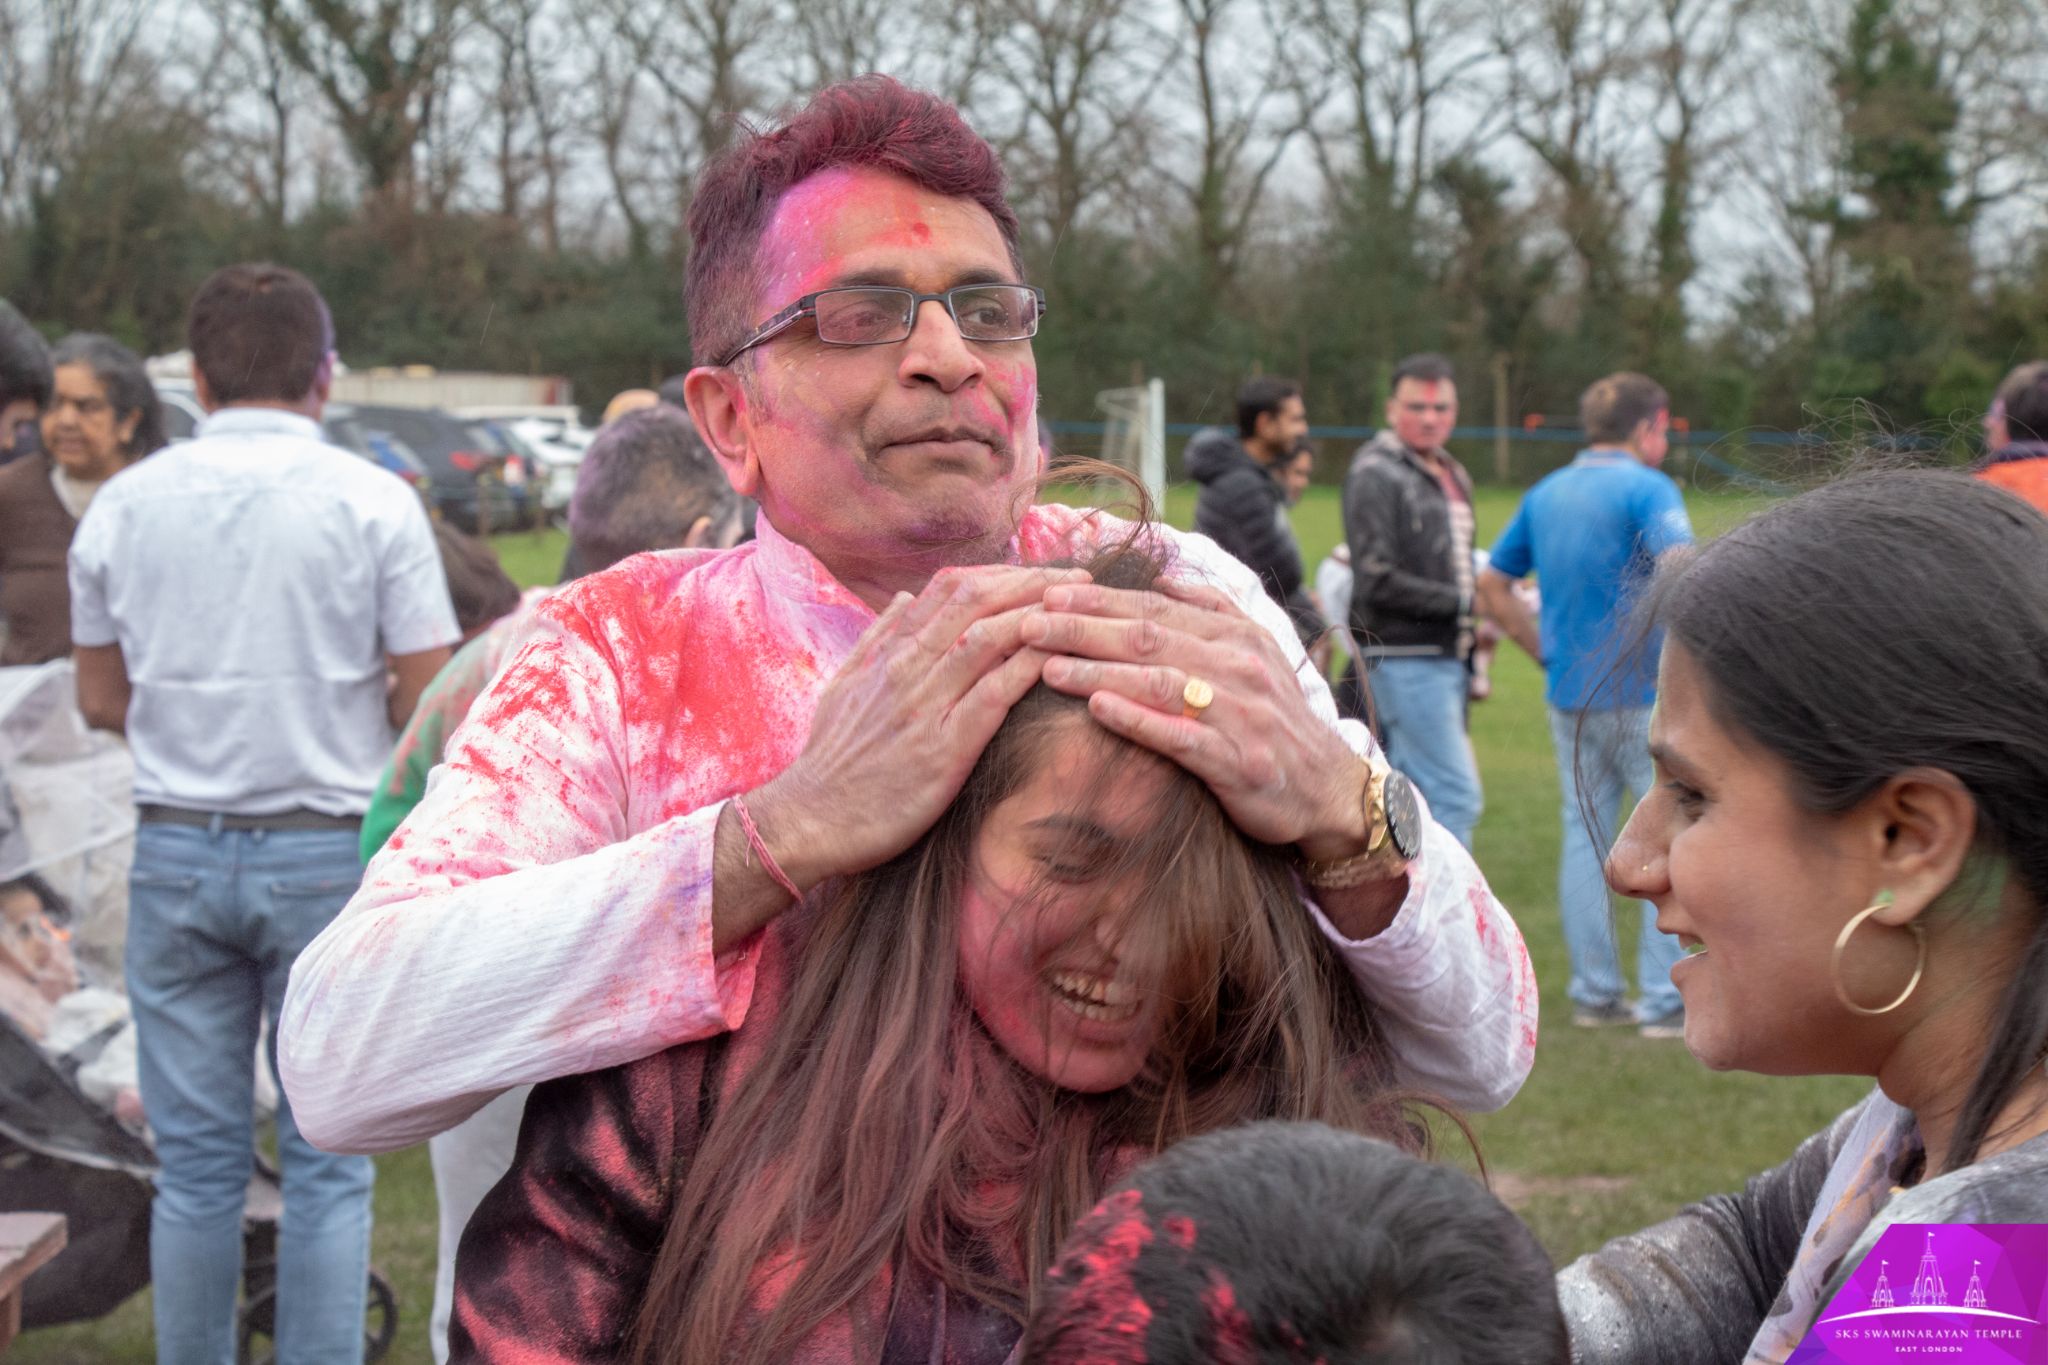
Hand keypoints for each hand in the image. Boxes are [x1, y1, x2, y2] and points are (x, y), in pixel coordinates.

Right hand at [748, 565, 1081, 884]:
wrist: (808, 820)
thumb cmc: (830, 761)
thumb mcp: (844, 686)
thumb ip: (877, 639)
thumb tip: (905, 598)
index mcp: (891, 652)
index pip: (952, 589)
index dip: (1003, 573)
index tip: (1041, 574)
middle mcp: (908, 668)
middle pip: (977, 602)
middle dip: (1034, 583)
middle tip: (1081, 581)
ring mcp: (925, 706)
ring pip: (988, 638)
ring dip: (1039, 616)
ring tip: (1083, 610)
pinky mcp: (943, 749)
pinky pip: (993, 695)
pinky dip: (1029, 670)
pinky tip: (1061, 660)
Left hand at [1025, 578, 1369, 859]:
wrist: (1330, 791)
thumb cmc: (1276, 721)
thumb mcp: (1256, 653)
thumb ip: (1211, 610)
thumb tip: (1161, 577)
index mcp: (1236, 636)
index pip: (1155, 609)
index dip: (1098, 600)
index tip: (1047, 592)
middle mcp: (1238, 667)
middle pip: (1149, 638)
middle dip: (1083, 627)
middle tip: (1029, 622)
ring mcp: (1239, 714)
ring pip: (1158, 681)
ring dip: (1098, 671)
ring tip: (1046, 666)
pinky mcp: (1238, 762)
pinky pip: (1181, 736)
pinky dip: (1139, 720)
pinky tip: (1098, 708)